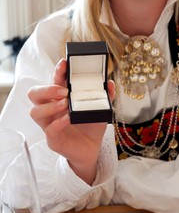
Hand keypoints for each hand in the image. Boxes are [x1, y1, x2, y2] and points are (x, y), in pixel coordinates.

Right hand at [28, 59, 114, 183]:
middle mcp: (51, 109)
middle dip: (46, 89)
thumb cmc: (91, 125)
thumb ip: (105, 96)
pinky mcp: (53, 139)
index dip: (57, 71)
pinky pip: (49, 130)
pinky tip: (68, 119)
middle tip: (63, 91)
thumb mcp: (100, 109)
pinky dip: (58, 123)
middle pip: (34, 94)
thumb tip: (109, 83)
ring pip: (35, 111)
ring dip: (50, 106)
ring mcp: (49, 124)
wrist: (92, 148)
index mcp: (60, 98)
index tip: (64, 63)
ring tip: (65, 104)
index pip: (53, 81)